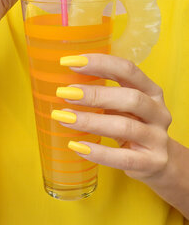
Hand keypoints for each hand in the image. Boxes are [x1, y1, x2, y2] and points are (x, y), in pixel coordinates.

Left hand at [54, 54, 171, 182]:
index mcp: (151, 90)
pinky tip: (77, 146)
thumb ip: (105, 93)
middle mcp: (158, 111)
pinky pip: (123, 158)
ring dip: (91, 121)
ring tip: (64, 118)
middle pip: (130, 98)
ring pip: (125, 127)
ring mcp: (157, 138)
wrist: (161, 161)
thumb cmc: (134, 125)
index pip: (127, 70)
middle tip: (65, 93)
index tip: (70, 62)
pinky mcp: (152, 162)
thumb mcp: (125, 105)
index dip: (99, 63)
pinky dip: (98, 152)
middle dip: (95, 94)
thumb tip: (66, 84)